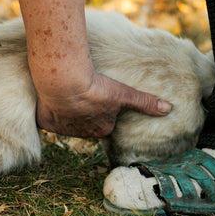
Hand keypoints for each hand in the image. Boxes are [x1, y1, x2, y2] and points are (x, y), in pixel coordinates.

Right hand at [35, 72, 171, 137]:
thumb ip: (145, 102)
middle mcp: (82, 133)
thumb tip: (168, 109)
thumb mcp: (124, 93)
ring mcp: (63, 129)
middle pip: (86, 122)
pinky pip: (48, 119)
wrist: (64, 81)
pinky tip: (52, 98)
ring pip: (66, 120)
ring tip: (68, 92)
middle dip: (84, 111)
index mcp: (102, 129)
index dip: (102, 108)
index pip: (105, 121)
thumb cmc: (96, 87)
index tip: (99, 96)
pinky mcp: (46, 122)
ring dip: (67, 110)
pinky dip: (49, 110)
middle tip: (84, 93)